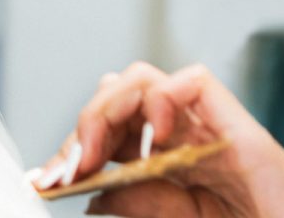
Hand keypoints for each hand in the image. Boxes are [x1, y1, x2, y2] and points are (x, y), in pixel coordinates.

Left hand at [29, 62, 283, 216]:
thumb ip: (145, 205)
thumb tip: (94, 193)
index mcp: (169, 160)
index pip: (109, 129)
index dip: (74, 147)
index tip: (48, 178)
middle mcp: (184, 135)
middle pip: (118, 94)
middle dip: (84, 125)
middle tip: (70, 167)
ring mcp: (209, 125)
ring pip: (143, 78)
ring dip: (111, 107)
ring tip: (101, 150)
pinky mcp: (235, 122)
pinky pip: (193, 81)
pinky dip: (164, 97)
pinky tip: (156, 135)